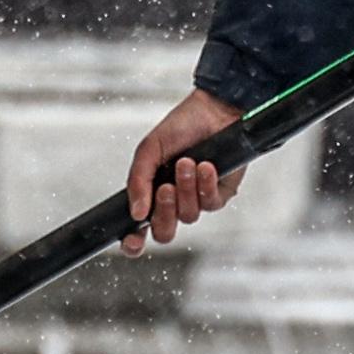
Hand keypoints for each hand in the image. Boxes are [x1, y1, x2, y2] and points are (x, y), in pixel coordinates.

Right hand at [124, 87, 244, 253]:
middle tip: (165, 188)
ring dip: (186, 189)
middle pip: (165, 232)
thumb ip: (138, 182)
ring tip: (187, 163)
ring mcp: (198, 200)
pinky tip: (206, 166)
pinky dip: (206, 185)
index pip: (139, 230)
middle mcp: (174, 202)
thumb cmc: (181, 127)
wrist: (214, 110)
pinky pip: (211, 204)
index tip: (133, 242)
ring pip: (189, 216)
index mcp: (152, 194)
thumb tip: (136, 213)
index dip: (134, 243)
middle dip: (164, 213)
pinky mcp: (220, 194)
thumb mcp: (149, 150)